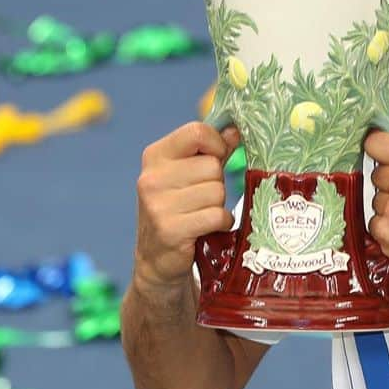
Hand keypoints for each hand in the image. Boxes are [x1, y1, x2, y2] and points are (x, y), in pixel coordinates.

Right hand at [134, 122, 239, 288]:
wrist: (158, 258)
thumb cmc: (180, 209)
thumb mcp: (189, 174)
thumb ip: (213, 150)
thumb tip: (235, 130)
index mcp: (156, 156)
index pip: (197, 132)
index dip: (217, 145)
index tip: (216, 159)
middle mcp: (152, 178)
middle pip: (212, 166)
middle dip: (217, 183)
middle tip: (202, 199)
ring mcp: (158, 205)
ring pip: (217, 191)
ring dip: (218, 205)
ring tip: (201, 214)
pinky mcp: (170, 230)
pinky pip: (217, 215)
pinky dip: (220, 223)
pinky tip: (207, 228)